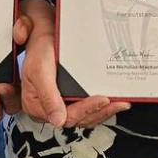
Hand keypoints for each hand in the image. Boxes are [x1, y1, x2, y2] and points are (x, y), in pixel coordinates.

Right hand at [16, 5, 128, 128]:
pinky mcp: (71, 98)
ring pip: (85, 116)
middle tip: (116, 103)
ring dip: (103, 111)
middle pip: (78, 119)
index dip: (86, 111)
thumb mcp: (40, 71)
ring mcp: (62, 104)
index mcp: (37, 106)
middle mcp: (50, 108)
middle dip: (99, 111)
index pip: (66, 117)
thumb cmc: (39, 51)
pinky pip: (88, 107)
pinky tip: (112, 101)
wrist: (45, 37)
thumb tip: (58, 120)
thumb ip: (48, 97)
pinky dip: (101, 106)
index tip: (102, 100)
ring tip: (119, 103)